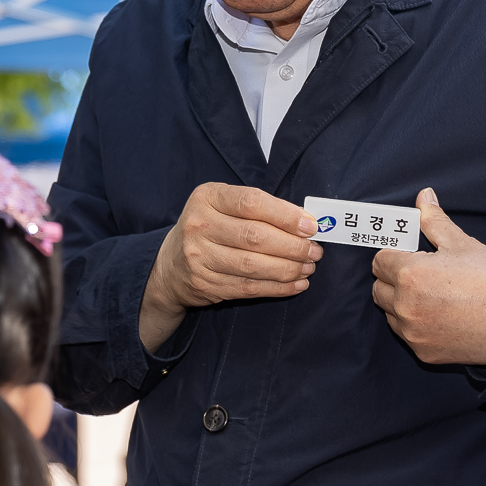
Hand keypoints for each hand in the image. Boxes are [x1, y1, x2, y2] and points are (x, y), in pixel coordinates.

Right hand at [141, 183, 318, 350]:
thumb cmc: (210, 228)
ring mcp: (199, 256)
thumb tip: (305, 223)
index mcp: (207, 197)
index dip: (285, 215)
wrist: (171, 265)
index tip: (311, 226)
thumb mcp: (223, 206)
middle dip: (293, 246)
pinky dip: (277, 287)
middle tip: (315, 251)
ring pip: (253, 266)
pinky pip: (249, 288)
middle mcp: (199, 225)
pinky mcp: (206, 284)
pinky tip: (296, 284)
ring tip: (308, 267)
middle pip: (255, 237)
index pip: (251, 202)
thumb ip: (258, 209)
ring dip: (288, 269)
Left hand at [371, 190, 485, 366]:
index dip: (394, 255)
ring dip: (401, 302)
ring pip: (390, 313)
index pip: (380, 261)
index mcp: (409, 274)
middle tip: (421, 273)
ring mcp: (413, 332)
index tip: (409, 255)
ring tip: (433, 295)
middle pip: (379, 288)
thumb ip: (434, 220)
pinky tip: (440, 315)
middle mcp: (405, 306)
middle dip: (394, 279)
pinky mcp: (423, 352)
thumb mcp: (461, 244)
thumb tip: (424, 197)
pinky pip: (407, 334)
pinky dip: (416, 324)